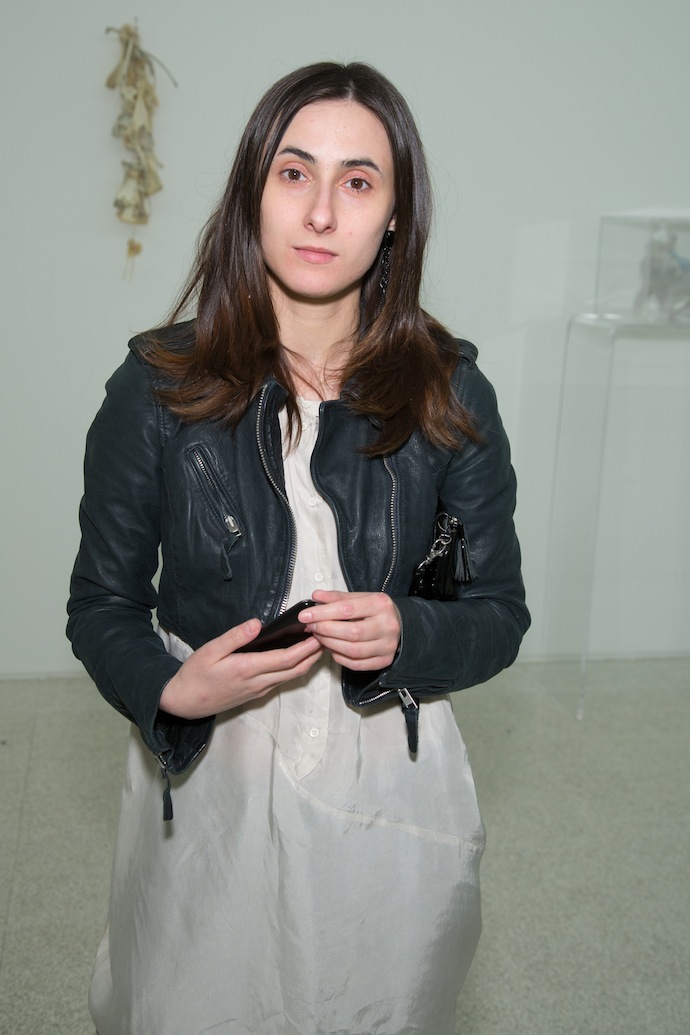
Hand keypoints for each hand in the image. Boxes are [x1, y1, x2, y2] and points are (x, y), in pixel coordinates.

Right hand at [159, 617, 322, 719]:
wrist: (185, 702)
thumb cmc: (196, 674)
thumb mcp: (210, 650)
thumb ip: (235, 637)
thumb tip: (257, 623)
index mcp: (247, 669)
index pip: (286, 658)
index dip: (306, 647)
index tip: (318, 632)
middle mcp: (258, 682)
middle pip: (295, 669)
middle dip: (313, 653)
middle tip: (327, 635)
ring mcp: (258, 690)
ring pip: (291, 677)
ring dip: (307, 661)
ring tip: (317, 644)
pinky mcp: (256, 694)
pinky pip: (282, 680)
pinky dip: (294, 668)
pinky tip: (297, 656)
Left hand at [299, 590, 400, 669]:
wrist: (402, 625)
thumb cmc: (377, 611)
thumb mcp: (360, 598)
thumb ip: (338, 598)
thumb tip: (316, 596)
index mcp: (380, 605)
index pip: (347, 609)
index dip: (322, 613)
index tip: (305, 615)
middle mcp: (387, 625)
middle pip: (350, 632)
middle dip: (325, 630)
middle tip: (311, 626)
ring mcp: (387, 645)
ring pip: (352, 650)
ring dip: (330, 644)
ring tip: (320, 636)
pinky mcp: (384, 660)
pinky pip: (356, 664)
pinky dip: (340, 657)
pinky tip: (332, 649)